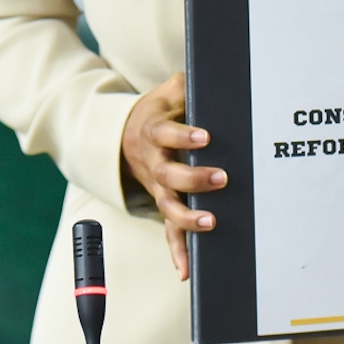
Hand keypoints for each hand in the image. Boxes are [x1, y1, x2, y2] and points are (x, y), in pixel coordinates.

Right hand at [120, 71, 226, 279]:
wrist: (123, 137)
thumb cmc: (156, 113)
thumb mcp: (165, 93)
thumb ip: (183, 86)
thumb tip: (204, 72)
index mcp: (153, 132)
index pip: (166, 134)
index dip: (184, 136)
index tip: (204, 137)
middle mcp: (153, 163)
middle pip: (169, 174)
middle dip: (194, 178)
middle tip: (221, 178)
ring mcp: (157, 187)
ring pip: (169, 206)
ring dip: (187, 218)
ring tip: (210, 223)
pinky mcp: (163, 203)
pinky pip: (168, 231)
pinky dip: (176, 251)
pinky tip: (186, 270)